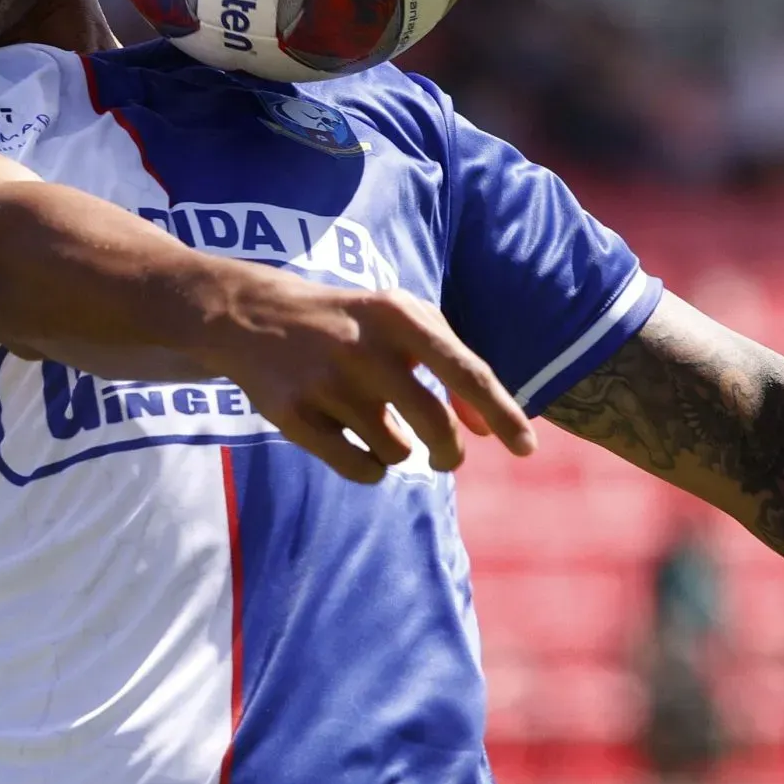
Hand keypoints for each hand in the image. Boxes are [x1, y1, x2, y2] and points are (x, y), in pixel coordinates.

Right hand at [202, 274, 537, 483]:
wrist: (255, 315)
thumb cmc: (352, 323)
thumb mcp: (404, 324)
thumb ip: (452, 366)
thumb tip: (486, 431)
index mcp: (399, 316)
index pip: (467, 371)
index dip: (503, 414)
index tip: (527, 449)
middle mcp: (364, 347)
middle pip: (434, 427)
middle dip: (448, 452)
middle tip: (445, 457)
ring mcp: (326, 383)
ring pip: (397, 452)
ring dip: (398, 450)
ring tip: (374, 422)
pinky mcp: (294, 415)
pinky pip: (361, 468)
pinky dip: (370, 467)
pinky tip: (351, 440)